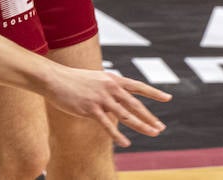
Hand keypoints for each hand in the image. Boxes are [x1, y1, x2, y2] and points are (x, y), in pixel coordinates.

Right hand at [45, 63, 170, 147]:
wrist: (54, 79)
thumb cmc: (74, 80)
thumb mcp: (96, 79)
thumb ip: (109, 87)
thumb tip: (118, 97)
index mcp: (113, 79)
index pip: (138, 86)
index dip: (154, 93)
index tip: (168, 98)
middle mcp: (110, 87)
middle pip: (135, 104)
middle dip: (150, 117)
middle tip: (161, 127)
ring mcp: (101, 98)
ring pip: (126, 115)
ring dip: (141, 126)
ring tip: (153, 134)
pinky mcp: (91, 109)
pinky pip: (107, 125)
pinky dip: (118, 135)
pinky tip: (126, 143)